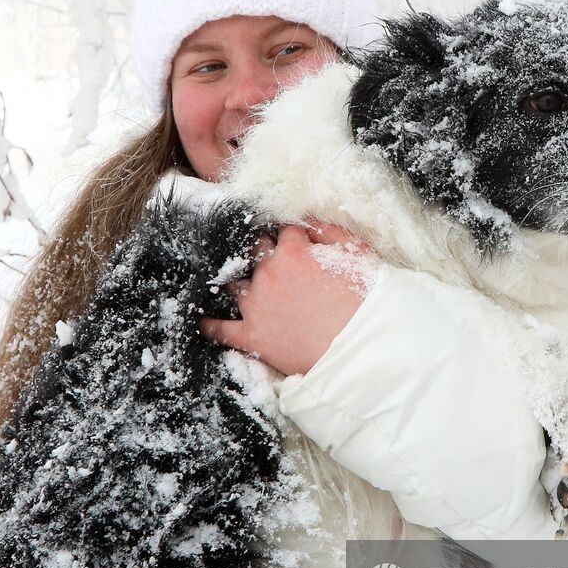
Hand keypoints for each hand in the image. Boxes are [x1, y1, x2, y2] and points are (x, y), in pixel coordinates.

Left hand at [199, 221, 376, 376]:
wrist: (360, 347)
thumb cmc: (364, 300)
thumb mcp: (357, 253)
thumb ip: (330, 230)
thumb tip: (310, 221)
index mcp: (293, 251)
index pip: (284, 231)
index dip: (290, 236)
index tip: (291, 241)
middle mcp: (268, 272)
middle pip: (253, 251)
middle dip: (258, 250)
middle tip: (265, 257)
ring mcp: (256, 305)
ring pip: (234, 285)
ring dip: (236, 282)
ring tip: (235, 282)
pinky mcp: (252, 336)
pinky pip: (222, 329)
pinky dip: (211, 326)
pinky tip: (203, 322)